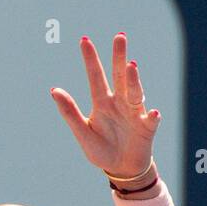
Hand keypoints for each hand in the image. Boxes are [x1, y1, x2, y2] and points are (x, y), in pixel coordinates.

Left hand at [49, 32, 159, 177]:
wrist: (121, 169)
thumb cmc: (101, 150)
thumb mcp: (82, 133)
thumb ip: (69, 113)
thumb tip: (54, 90)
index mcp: (102, 103)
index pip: (95, 77)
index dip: (90, 59)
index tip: (84, 40)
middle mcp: (119, 103)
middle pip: (119, 76)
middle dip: (119, 57)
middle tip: (119, 36)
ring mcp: (134, 113)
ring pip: (135, 93)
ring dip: (134, 80)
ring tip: (131, 66)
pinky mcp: (146, 128)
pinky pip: (150, 121)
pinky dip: (152, 117)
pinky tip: (152, 113)